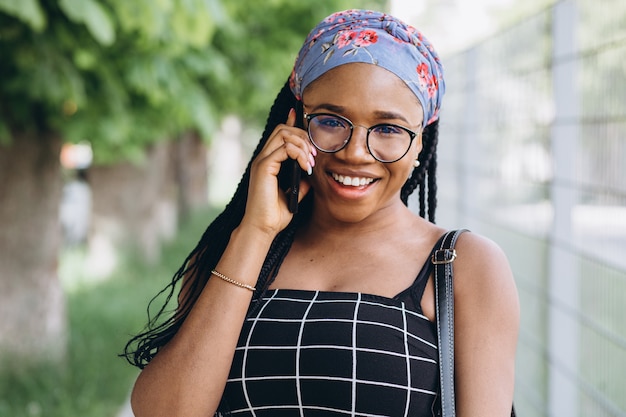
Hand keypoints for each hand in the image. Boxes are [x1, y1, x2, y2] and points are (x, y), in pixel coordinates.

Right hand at [240, 108, 315, 235]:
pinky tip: (305, 167)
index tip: (302, 116)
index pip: (279, 134)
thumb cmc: (275, 214)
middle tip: (313, 155)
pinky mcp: (263, 167)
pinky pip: (283, 149)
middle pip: (282, 129)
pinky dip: (298, 154)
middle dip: (303, 136)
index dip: (291, 122)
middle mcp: (263, 158)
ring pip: (283, 134)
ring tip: (310, 161)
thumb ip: (301, 179)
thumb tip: (311, 171)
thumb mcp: (295, 193)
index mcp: (268, 162)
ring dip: (302, 144)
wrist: (263, 228)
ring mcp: (262, 161)